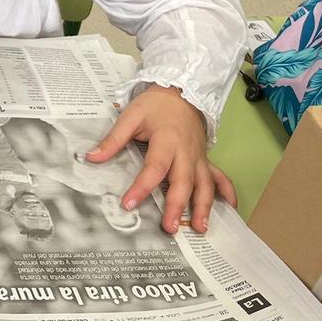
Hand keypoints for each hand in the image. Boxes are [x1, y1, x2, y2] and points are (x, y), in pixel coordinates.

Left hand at [86, 85, 236, 233]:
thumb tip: (91, 157)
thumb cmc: (155, 105)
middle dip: (177, 206)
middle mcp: (187, 152)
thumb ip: (112, 139)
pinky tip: (230, 209)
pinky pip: (220, 177)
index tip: (129, 204)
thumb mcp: (130, 116)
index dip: (142, 187)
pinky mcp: (205, 159)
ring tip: (199, 229)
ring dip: (204, 207)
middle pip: (184, 182)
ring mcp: (199, 157)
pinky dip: (227, 193)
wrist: (181, 92)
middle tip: (169, 228)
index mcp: (167, 140)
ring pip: (205, 185)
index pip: (155, 168)